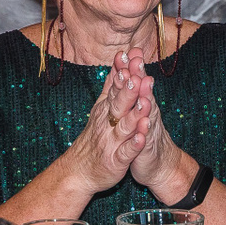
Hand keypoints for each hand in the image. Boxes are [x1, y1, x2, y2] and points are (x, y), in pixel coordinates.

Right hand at [59, 54, 148, 194]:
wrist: (79, 171)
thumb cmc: (95, 137)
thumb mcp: (101, 107)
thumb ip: (111, 85)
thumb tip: (119, 61)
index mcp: (106, 109)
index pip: (115, 87)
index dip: (123, 71)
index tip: (131, 54)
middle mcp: (107, 122)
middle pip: (119, 103)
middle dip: (129, 88)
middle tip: (138, 72)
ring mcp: (111, 141)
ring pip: (124, 126)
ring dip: (135, 114)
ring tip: (146, 102)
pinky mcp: (115, 160)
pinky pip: (126, 152)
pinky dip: (134, 145)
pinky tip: (143, 138)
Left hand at [119, 52, 195, 200]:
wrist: (160, 164)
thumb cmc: (144, 133)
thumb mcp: (138, 108)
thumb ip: (135, 86)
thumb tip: (132, 62)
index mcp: (142, 102)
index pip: (136, 81)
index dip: (132, 67)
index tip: (128, 50)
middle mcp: (148, 112)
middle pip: (143, 92)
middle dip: (139, 77)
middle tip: (136, 61)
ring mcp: (149, 129)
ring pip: (148, 113)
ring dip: (146, 100)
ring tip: (144, 88)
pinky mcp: (147, 148)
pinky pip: (146, 140)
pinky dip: (145, 133)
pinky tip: (144, 126)